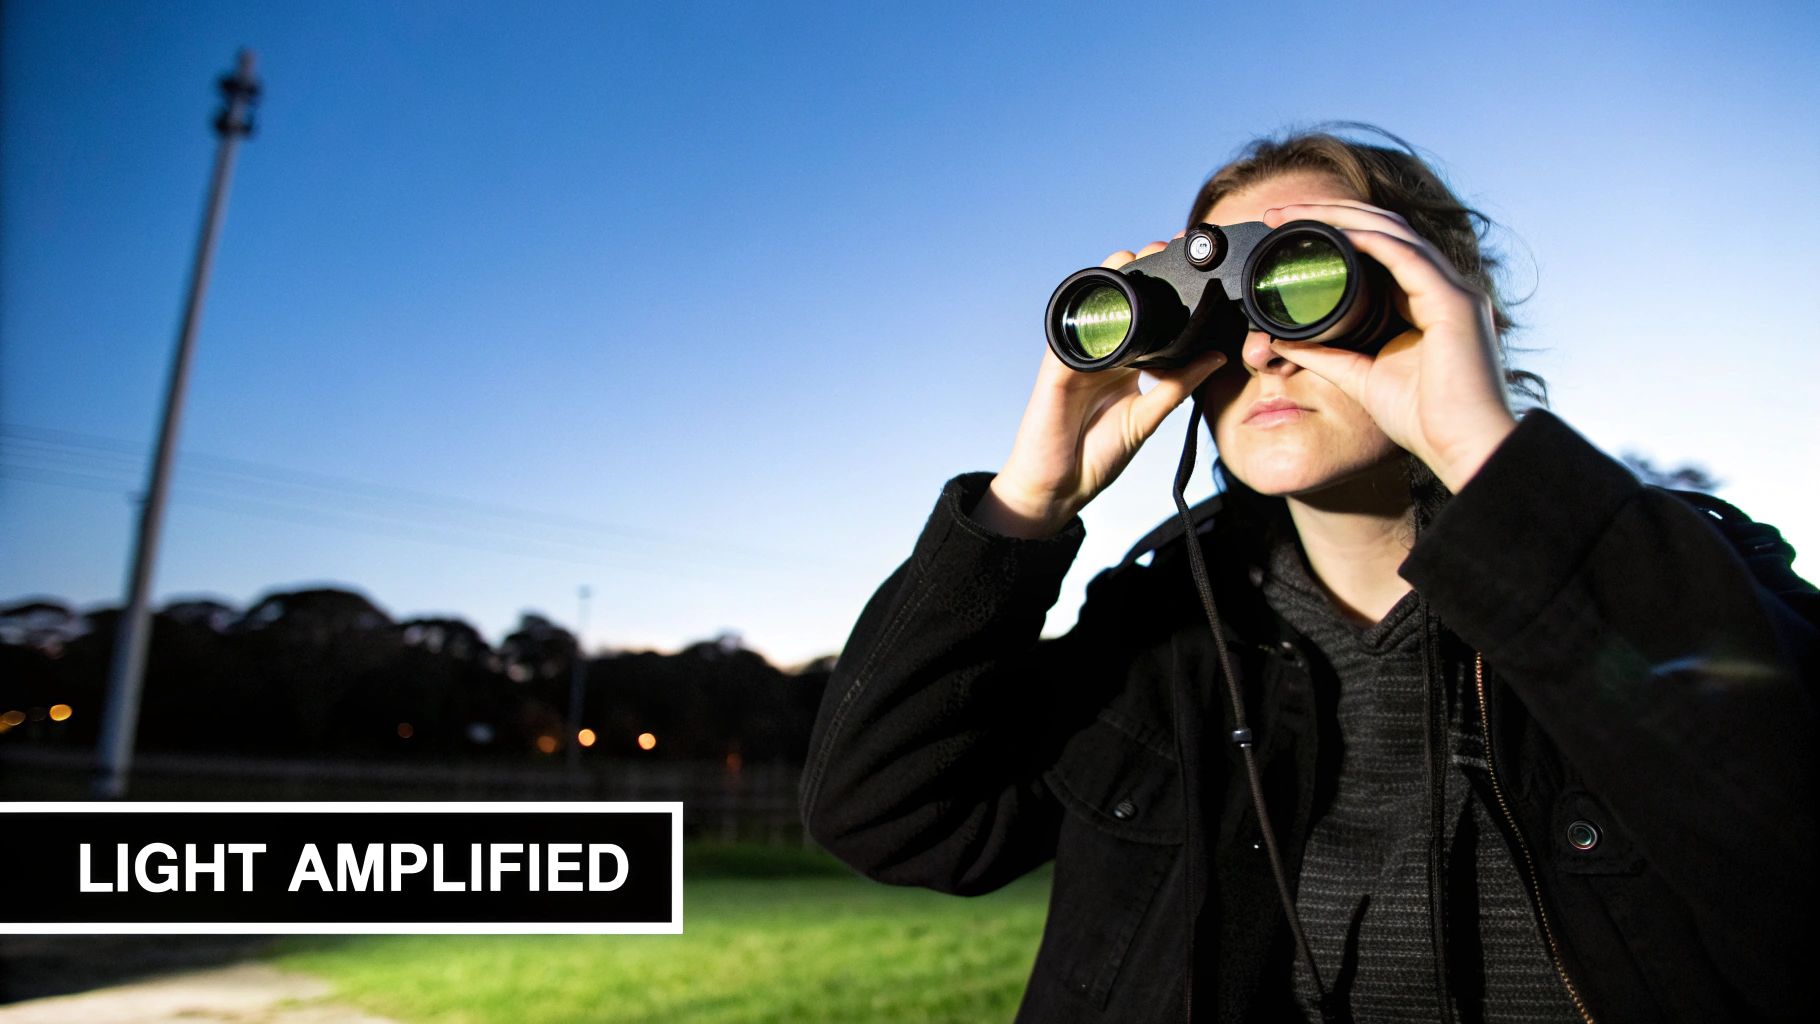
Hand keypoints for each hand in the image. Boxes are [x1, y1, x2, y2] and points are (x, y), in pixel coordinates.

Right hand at [976, 236, 1227, 537]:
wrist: (1058, 488)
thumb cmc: (1096, 456)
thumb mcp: (1147, 417)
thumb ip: (1178, 385)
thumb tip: (1215, 356)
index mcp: (1124, 365)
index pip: (1147, 318)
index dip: (1166, 293)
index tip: (1194, 270)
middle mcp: (1101, 355)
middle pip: (1121, 304)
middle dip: (1142, 272)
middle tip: (1169, 248)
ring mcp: (1077, 358)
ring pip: (1094, 308)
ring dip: (1112, 279)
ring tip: (1135, 256)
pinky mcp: (1056, 368)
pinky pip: (1068, 332)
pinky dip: (1083, 312)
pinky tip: (1102, 292)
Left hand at [1256, 201, 1517, 492]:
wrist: (1463, 448)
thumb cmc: (1424, 420)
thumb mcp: (1361, 377)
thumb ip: (1327, 354)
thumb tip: (1283, 338)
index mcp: (1424, 302)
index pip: (1377, 249)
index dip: (1333, 233)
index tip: (1285, 232)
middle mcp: (1443, 289)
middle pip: (1383, 231)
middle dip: (1329, 215)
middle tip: (1280, 213)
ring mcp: (1454, 292)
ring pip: (1393, 233)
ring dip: (1341, 219)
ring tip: (1295, 214)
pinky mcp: (1456, 303)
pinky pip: (1408, 257)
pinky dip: (1371, 240)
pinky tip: (1338, 232)